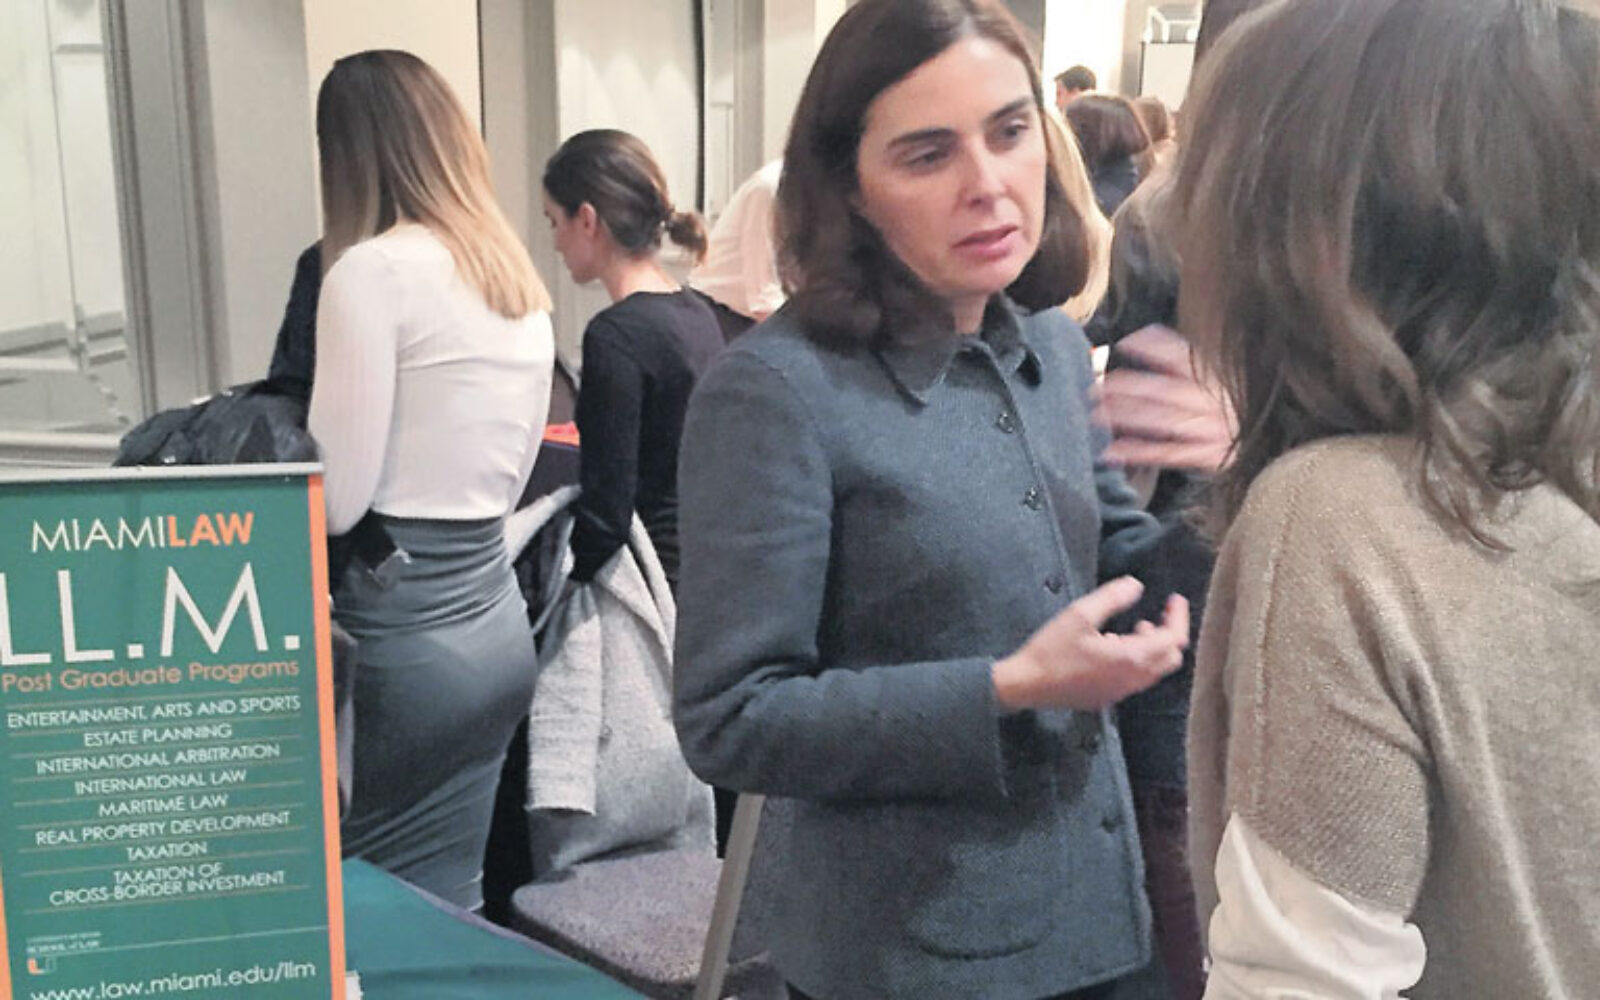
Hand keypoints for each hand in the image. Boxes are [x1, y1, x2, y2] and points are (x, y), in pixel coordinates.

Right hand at [993, 577, 1188, 711]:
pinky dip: (1139, 660)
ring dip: (1154, 647)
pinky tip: (1115, 647)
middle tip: (1158, 614)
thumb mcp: (1079, 614)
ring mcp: (1121, 692)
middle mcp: (1131, 679)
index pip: (1173, 639)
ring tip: (1136, 628)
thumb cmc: (1051, 650)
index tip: (1173, 599)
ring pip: (1155, 671)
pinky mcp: (1108, 697)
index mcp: (1130, 658)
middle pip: (1171, 658)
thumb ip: (1112, 598)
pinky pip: (1137, 679)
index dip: (1178, 617)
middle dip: (1170, 634)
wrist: (1026, 684)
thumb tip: (1135, 585)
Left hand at [1094, 324, 1236, 471]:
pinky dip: (1139, 452)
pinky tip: (1112, 452)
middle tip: (1094, 389)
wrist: (1275, 445)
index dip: (1154, 347)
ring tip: (1096, 416)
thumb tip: (1146, 334)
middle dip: (1127, 388)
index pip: (1183, 356)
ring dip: (1126, 418)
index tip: (1125, 343)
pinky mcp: (1208, 456)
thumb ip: (1189, 358)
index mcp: (1216, 377)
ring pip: (1161, 420)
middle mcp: (1211, 400)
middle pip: (1163, 390)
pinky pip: (1168, 453)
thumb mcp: (1223, 376)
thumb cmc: (1237, 407)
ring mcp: (1209, 429)